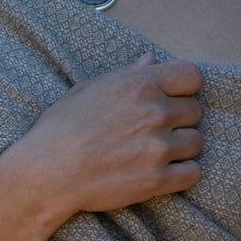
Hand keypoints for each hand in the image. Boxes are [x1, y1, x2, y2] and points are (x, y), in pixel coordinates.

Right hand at [12, 53, 202, 221]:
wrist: (45, 174)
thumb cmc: (58, 130)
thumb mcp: (86, 91)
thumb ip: (124, 75)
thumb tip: (150, 61)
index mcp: (139, 85)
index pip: (192, 76)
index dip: (182, 89)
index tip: (168, 100)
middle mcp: (154, 113)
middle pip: (194, 111)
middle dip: (177, 120)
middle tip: (151, 132)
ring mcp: (158, 147)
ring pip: (195, 143)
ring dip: (179, 148)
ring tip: (151, 154)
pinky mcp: (157, 180)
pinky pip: (193, 174)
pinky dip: (181, 175)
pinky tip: (160, 173)